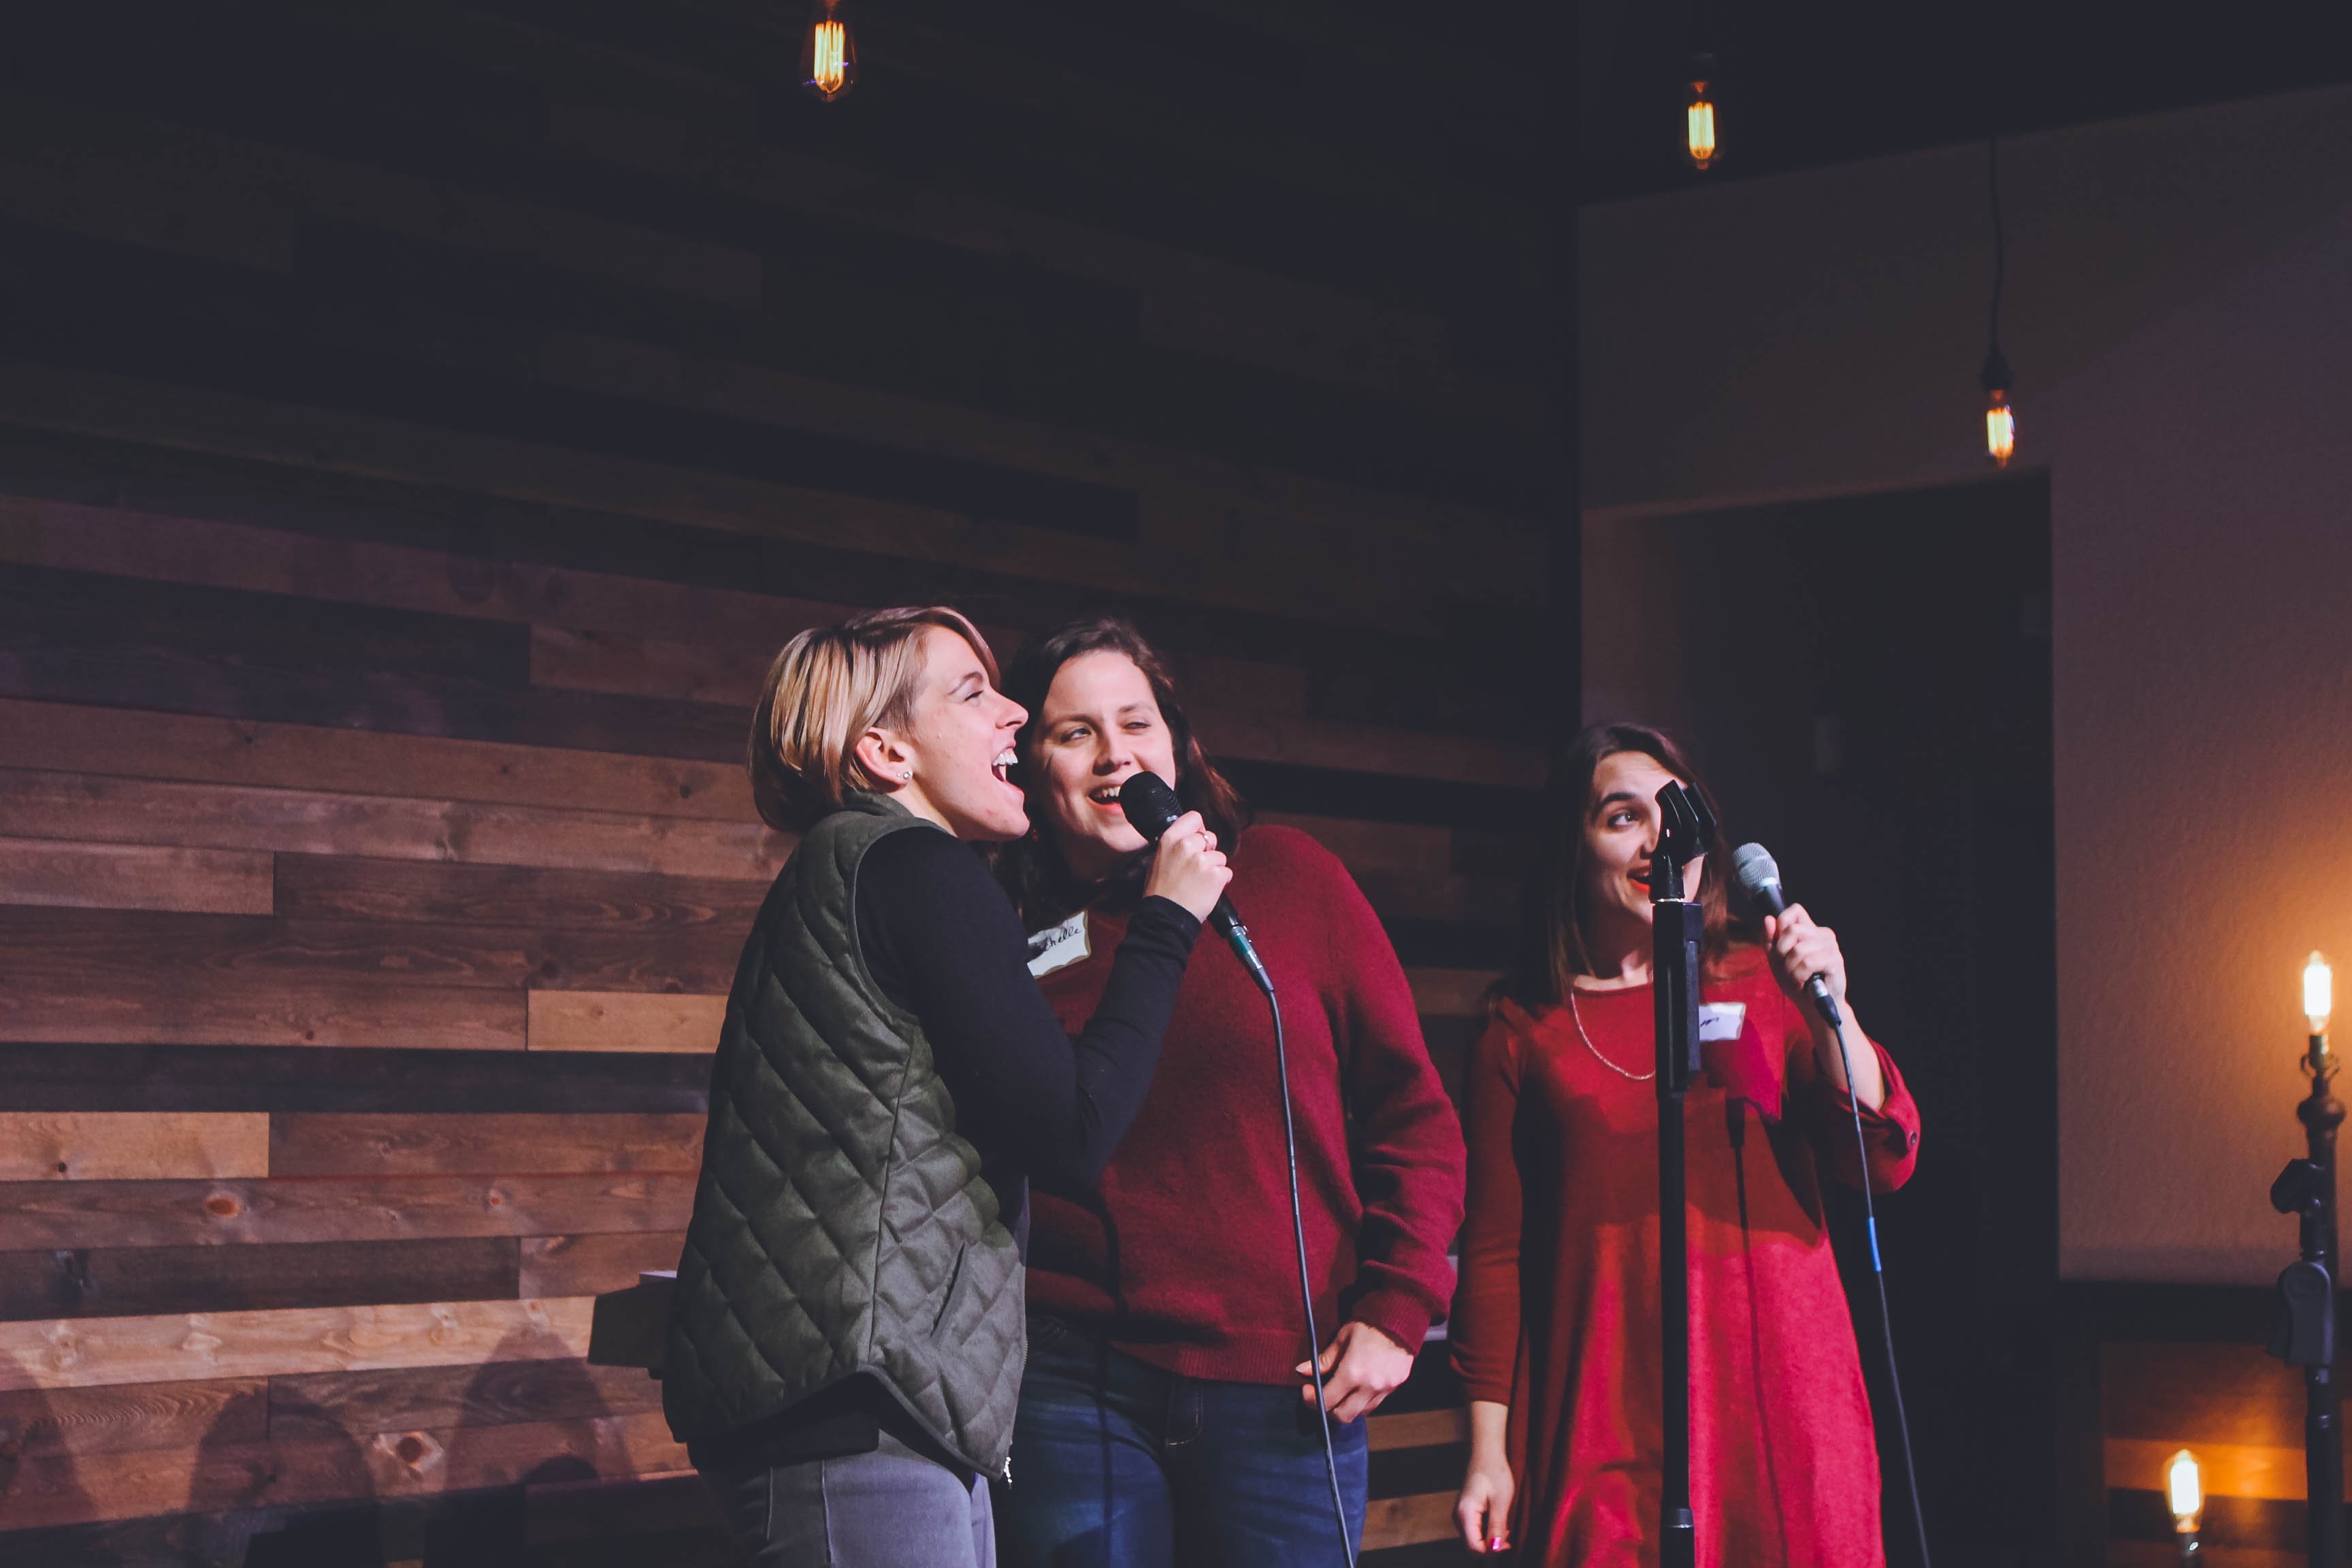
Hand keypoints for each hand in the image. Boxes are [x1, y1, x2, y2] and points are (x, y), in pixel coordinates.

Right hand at [1141, 809, 1230, 923]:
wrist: (1165, 917)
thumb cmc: (1160, 893)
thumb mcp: (1158, 860)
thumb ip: (1174, 846)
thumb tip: (1190, 838)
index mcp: (1170, 839)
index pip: (1194, 818)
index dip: (1198, 830)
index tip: (1197, 840)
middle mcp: (1186, 846)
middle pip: (1210, 837)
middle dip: (1208, 851)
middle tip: (1197, 868)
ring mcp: (1202, 860)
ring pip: (1220, 856)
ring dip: (1214, 868)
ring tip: (1199, 882)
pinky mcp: (1215, 875)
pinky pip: (1226, 872)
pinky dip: (1220, 882)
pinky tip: (1206, 890)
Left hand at [1294, 1319, 1413, 1423]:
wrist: (1400, 1318)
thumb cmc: (1368, 1325)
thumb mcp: (1341, 1339)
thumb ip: (1323, 1360)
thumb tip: (1302, 1371)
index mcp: (1352, 1373)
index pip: (1327, 1400)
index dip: (1311, 1399)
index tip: (1307, 1391)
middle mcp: (1369, 1386)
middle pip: (1343, 1416)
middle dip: (1328, 1410)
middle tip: (1321, 1396)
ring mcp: (1384, 1389)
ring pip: (1361, 1412)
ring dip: (1347, 1407)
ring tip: (1340, 1392)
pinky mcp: (1395, 1387)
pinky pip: (1375, 1403)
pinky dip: (1363, 1401)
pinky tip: (1358, 1388)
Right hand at [1455, 1453, 1514, 1554]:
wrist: (1486, 1453)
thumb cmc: (1495, 1473)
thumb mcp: (1501, 1501)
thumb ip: (1497, 1527)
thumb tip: (1495, 1549)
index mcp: (1466, 1514)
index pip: (1474, 1548)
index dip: (1492, 1551)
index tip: (1508, 1543)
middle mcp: (1459, 1517)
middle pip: (1472, 1547)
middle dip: (1491, 1548)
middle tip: (1508, 1537)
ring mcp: (1460, 1514)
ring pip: (1473, 1540)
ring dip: (1489, 1540)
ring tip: (1505, 1527)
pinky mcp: (1465, 1512)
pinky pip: (1474, 1531)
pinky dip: (1486, 1532)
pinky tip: (1498, 1522)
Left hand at [1763, 903, 1845, 1009]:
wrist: (1814, 1006)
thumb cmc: (1797, 982)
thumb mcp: (1777, 960)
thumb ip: (1770, 940)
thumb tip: (1768, 919)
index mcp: (1810, 930)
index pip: (1795, 910)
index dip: (1782, 923)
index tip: (1779, 944)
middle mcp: (1823, 934)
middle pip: (1792, 930)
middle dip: (1781, 952)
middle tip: (1787, 968)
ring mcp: (1831, 946)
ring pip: (1798, 949)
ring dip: (1790, 969)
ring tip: (1796, 978)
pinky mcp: (1835, 960)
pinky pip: (1808, 963)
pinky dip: (1799, 976)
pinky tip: (1803, 983)